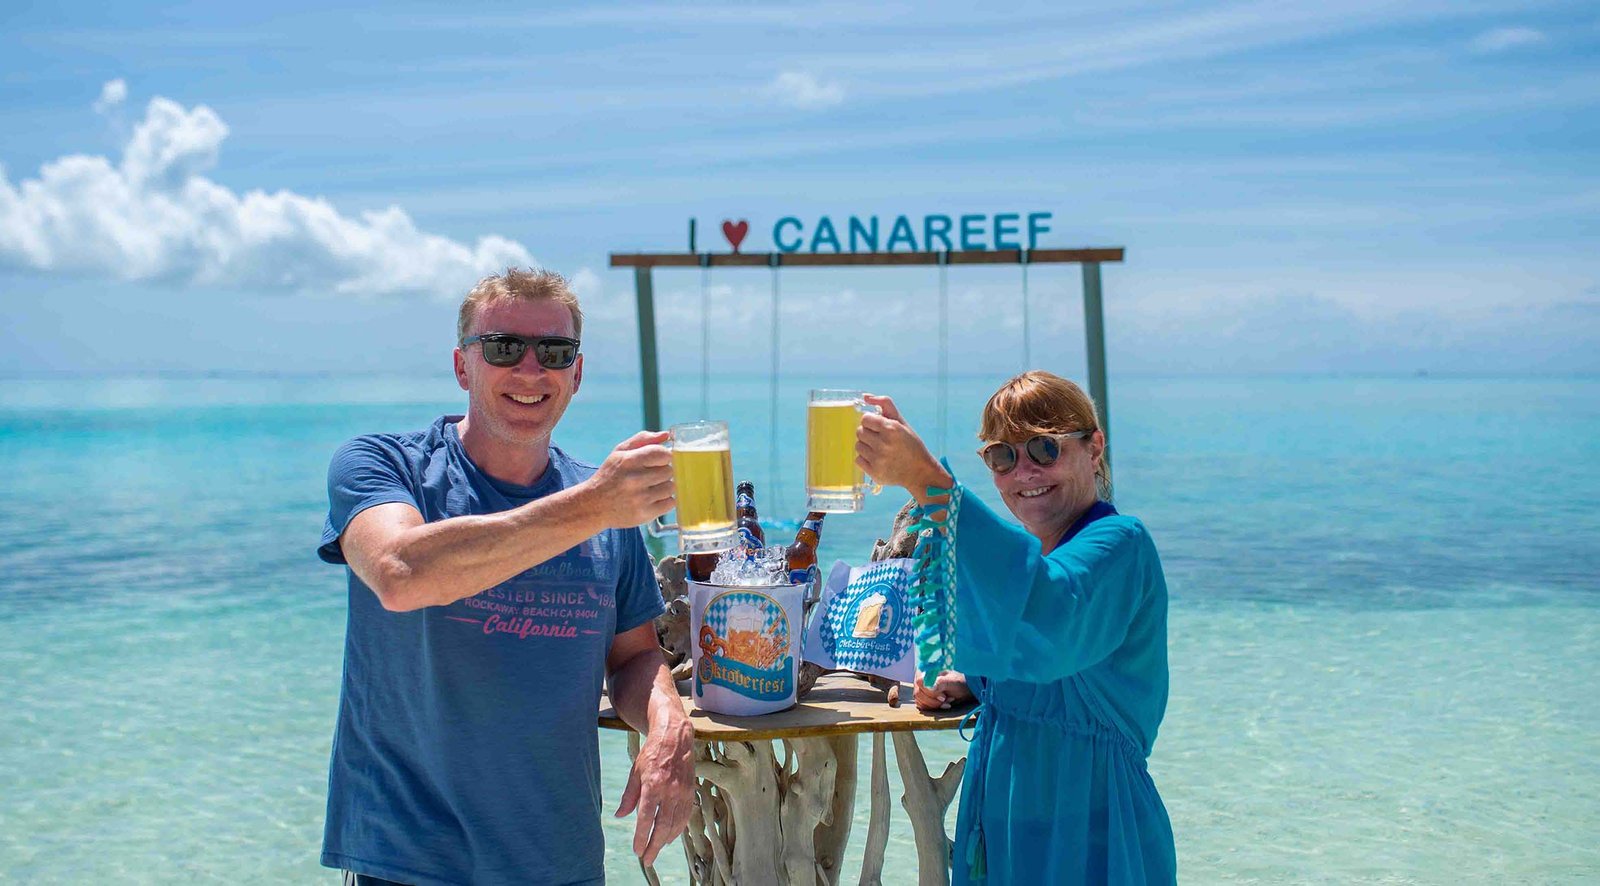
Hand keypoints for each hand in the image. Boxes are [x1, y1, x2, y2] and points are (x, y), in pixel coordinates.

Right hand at [586, 430, 674, 528]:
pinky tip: (653, 498)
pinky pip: (670, 503)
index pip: (662, 454)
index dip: (664, 456)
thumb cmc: (610, 475)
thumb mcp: (620, 452)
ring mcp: (640, 498)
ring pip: (671, 487)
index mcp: (629, 461)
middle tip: (652, 476)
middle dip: (663, 472)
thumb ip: (643, 439)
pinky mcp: (644, 514)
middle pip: (669, 471)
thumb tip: (667, 435)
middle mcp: (634, 480)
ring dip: (665, 486)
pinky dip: (665, 501)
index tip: (658, 461)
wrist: (594, 506)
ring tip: (651, 487)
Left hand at [614, 718, 694, 866]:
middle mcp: (669, 791)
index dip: (641, 837)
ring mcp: (682, 792)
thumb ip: (629, 796)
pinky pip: (685, 816)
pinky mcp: (690, 791)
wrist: (675, 737)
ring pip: (675, 824)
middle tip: (647, 859)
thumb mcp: (635, 772)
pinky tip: (670, 836)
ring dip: (666, 840)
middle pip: (662, 826)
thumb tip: (620, 815)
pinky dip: (678, 829)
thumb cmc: (652, 753)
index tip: (637, 850)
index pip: (645, 818)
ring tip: (656, 849)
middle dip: (654, 846)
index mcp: (653, 785)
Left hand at [856, 394, 950, 498]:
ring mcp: (878, 460)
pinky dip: (866, 459)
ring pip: (858, 446)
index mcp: (891, 429)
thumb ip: (885, 405)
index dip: (871, 421)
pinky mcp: (874, 473)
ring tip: (880, 450)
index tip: (879, 427)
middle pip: (859, 432)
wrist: (920, 472)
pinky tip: (878, 459)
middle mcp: (883, 444)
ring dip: (866, 446)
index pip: (865, 419)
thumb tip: (865, 397)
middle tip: (880, 439)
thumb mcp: (902, 422)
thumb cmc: (911, 444)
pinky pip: (858, 460)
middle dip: (868, 433)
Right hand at [913, 670, 972, 710]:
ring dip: (935, 704)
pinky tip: (943, 704)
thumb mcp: (952, 681)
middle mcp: (921, 679)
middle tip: (946, 699)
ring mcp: (921, 689)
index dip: (930, 692)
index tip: (943, 696)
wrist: (963, 689)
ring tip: (947, 701)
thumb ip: (940, 683)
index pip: (920, 682)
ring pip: (920, 701)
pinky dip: (933, 707)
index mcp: (927, 671)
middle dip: (934, 700)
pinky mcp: (923, 698)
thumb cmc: (959, 682)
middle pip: (919, 693)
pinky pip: (922, 706)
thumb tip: (930, 687)